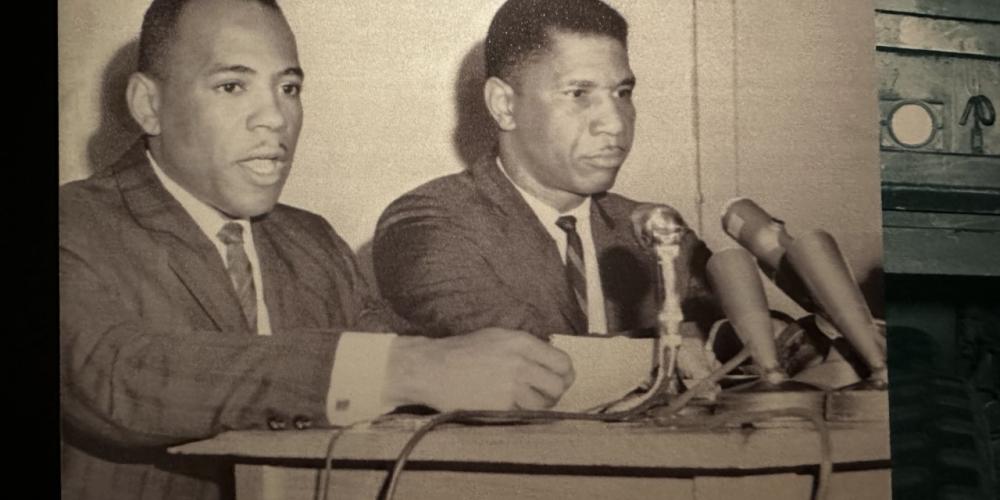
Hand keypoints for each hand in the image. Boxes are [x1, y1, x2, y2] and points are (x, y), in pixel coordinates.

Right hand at [385, 328, 574, 411]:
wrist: (431, 368)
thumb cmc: (461, 351)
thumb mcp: (497, 337)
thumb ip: (525, 347)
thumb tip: (549, 361)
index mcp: (520, 342)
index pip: (562, 362)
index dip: (565, 374)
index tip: (561, 379)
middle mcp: (519, 362)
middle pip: (558, 385)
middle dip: (555, 392)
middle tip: (544, 394)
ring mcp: (510, 386)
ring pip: (544, 404)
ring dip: (539, 405)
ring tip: (525, 401)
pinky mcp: (499, 405)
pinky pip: (524, 414)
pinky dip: (521, 413)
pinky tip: (510, 406)